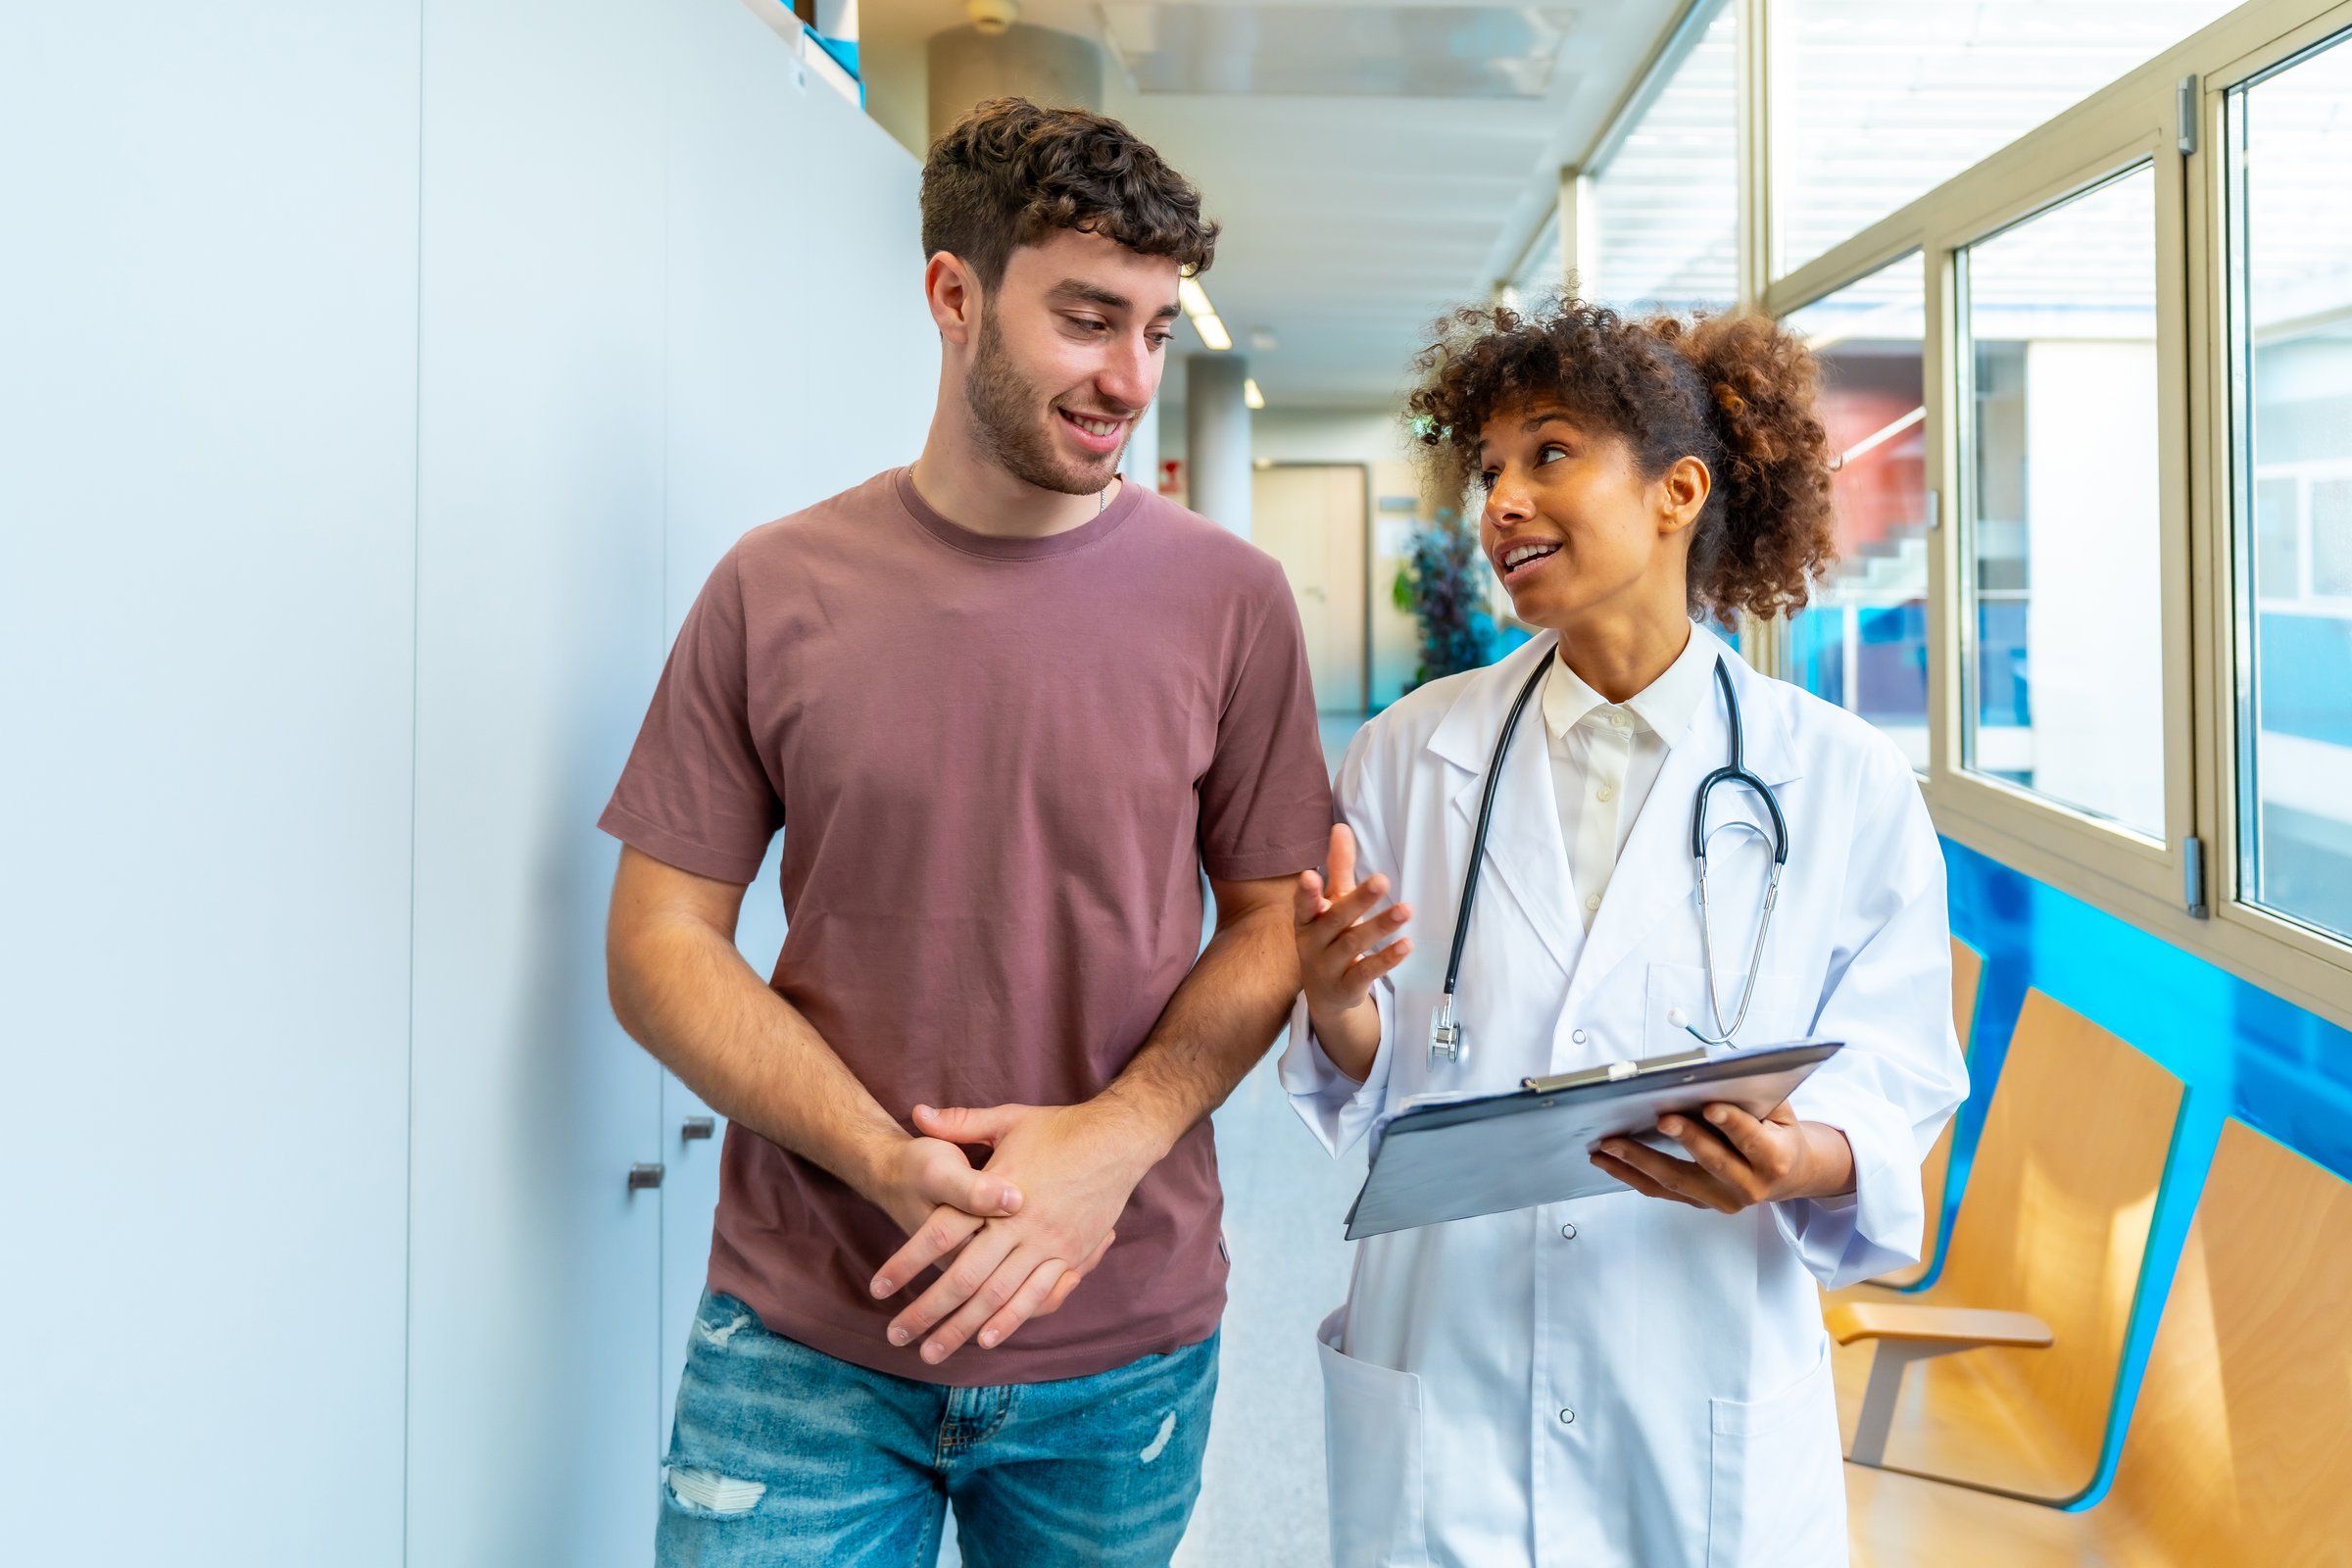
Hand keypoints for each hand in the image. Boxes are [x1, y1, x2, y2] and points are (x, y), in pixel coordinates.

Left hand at [869, 1100, 1152, 1364]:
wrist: (1118, 1139)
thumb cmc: (1059, 1129)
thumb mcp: (1008, 1119)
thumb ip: (960, 1122)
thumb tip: (916, 1113)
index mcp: (998, 1192)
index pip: (941, 1235)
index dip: (907, 1263)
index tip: (878, 1288)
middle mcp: (1021, 1225)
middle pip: (965, 1278)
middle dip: (927, 1311)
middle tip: (895, 1335)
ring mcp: (1049, 1244)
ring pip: (998, 1297)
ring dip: (963, 1327)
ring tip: (932, 1351)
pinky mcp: (1071, 1255)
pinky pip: (1038, 1296)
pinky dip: (1011, 1320)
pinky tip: (987, 1338)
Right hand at [1294, 824, 1409, 1075]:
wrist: (1325, 995)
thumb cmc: (1329, 937)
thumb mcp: (1333, 903)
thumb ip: (1338, 868)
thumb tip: (1341, 827)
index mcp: (1307, 919)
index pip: (1304, 905)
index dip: (1306, 893)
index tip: (1310, 875)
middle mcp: (1313, 943)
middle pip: (1336, 920)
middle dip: (1358, 900)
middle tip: (1382, 880)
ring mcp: (1328, 968)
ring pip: (1354, 945)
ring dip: (1380, 926)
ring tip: (1406, 910)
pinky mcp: (1347, 988)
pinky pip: (1367, 973)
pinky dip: (1386, 959)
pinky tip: (1406, 944)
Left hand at [1590, 1103, 1854, 1212]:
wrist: (1789, 1174)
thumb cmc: (1778, 1132)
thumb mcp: (1780, 1109)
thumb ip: (1754, 1095)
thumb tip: (1717, 1074)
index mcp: (1774, 1158)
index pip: (1752, 1140)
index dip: (1732, 1123)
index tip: (1711, 1106)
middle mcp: (1749, 1185)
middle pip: (1712, 1162)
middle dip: (1686, 1139)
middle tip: (1661, 1119)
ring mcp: (1722, 1199)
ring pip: (1676, 1181)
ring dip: (1639, 1162)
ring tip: (1609, 1144)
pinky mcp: (1699, 1203)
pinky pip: (1661, 1190)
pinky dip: (1630, 1175)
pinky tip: (1607, 1160)